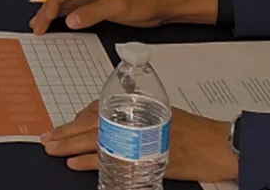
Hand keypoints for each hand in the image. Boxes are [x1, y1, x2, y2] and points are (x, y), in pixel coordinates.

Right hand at [29, 0, 167, 34]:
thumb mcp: (119, 6)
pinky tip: (55, 22)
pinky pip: (74, 7)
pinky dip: (62, 16)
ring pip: (66, 1)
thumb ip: (94, 12)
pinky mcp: (97, 3)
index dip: (52, 2)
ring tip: (38, 25)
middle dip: (46, 9)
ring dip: (52, 13)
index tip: (46, 18)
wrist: (162, 4)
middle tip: (37, 25)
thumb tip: (71, 20)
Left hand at [40, 104, 235, 180]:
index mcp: (139, 105)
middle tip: (47, 137)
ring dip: (71, 144)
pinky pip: (111, 158)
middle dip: (67, 131)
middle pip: (93, 123)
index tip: (64, 124)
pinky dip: (91, 161)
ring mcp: (139, 138)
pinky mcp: (144, 157)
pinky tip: (75, 163)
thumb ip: (140, 117)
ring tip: (53, 148)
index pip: (100, 107)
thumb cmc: (197, 131)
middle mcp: (136, 118)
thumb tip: (114, 123)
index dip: (79, 117)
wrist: (221, 144)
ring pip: (96, 139)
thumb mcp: (164, 115)